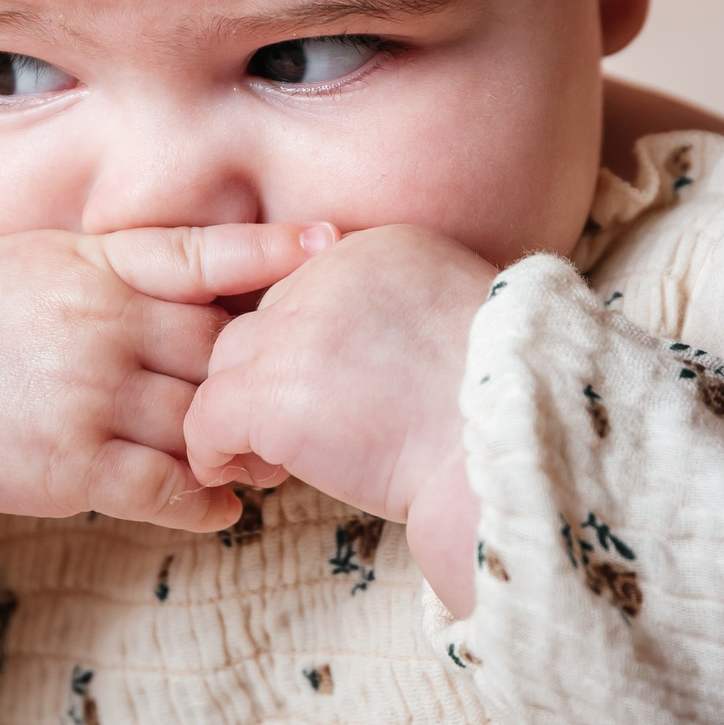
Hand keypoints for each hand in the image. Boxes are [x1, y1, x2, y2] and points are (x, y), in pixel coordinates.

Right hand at [0, 222, 325, 631]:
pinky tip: (225, 505)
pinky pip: (164, 487)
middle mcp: (99, 324)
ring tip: (275, 455)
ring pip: (202, 419)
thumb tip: (225, 274)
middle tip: (314, 385)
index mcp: (97, 266)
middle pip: (219, 345)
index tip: (335, 244)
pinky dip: (205, 500)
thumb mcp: (49, 262)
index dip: (274, 249)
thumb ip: (130, 268)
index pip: (203, 253)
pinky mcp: (70, 467)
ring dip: (244, 442)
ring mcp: (87, 396)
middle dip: (265, 369)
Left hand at [182, 225, 495, 612]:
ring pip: (229, 364)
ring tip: (268, 460)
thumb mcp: (459, 329)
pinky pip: (209, 417)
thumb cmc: (502, 412)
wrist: (514, 454)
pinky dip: (214, 450)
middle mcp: (331, 272)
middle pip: (262, 319)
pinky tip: (241, 476)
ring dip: (240, 412)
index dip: (309, 347)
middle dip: (269, 376)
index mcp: (383, 248)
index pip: (307, 287)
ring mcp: (298, 331)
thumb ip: (397, 319)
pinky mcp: (274, 392)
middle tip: (293, 433)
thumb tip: (361, 366)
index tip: (331, 393)